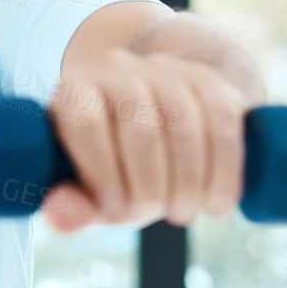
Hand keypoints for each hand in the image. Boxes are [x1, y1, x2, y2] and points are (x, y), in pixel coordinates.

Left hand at [43, 46, 250, 232]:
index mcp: (75, 90)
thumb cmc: (114, 160)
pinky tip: (216, 203)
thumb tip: (62, 218)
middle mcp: (117, 69)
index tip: (117, 211)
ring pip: (184, 126)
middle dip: (152, 187)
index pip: (86, 124)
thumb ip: (72, 206)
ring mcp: (165, 70)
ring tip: (184, 212)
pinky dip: (223, 172)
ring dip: (190, 183)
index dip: (102, 175)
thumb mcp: (88, 186)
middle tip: (160, 215)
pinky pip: (222, 123)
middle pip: (140, 130)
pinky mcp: (209, 80)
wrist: (159, 119)